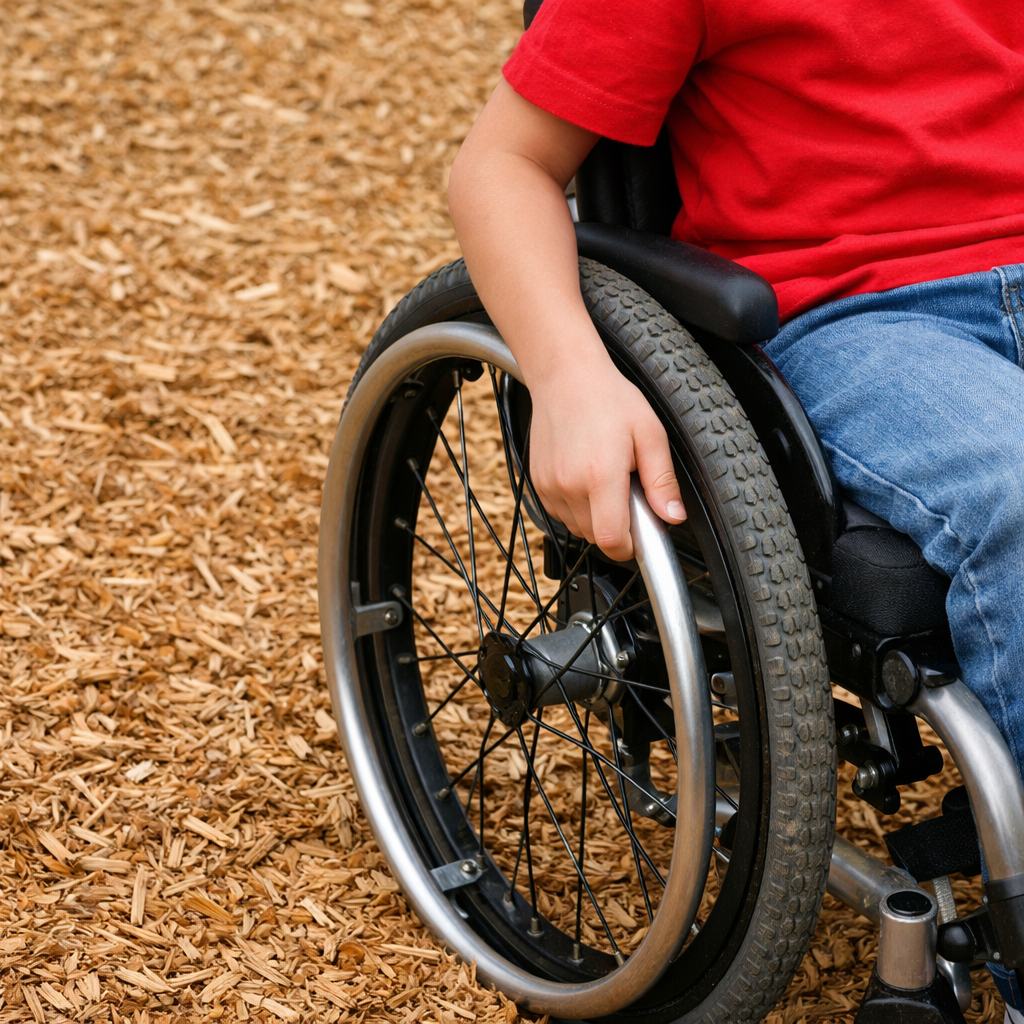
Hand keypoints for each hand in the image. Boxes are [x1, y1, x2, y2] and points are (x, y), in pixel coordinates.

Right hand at [528, 356, 684, 560]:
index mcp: (601, 475)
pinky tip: (586, 477)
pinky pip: (561, 514)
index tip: (641, 533)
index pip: (612, 541)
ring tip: (605, 480)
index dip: (631, 547)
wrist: (565, 377)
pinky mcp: (538, 484)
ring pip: (578, 528)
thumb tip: (673, 516)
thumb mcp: (650, 434)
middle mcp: (570, 485)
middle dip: (617, 526)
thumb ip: (662, 480)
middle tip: (627, 491)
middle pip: (597, 538)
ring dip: (596, 517)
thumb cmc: (609, 399)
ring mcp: (550, 486)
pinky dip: (577, 507)